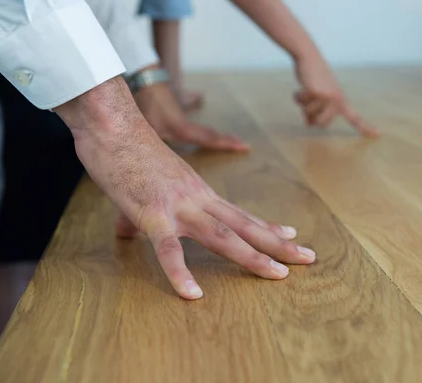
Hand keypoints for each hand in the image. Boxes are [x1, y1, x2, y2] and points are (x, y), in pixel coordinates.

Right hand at [57, 78, 315, 299]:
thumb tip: (125, 232)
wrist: (113, 126)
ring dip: (253, 257)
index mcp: (200, 192)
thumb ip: (139, 213)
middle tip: (308, 257)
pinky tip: (193, 294)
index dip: (267, 227)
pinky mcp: (152, 213)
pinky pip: (168, 249)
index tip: (291, 235)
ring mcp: (179, 206)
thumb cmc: (127, 151)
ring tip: (277, 275)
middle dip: (278, 244)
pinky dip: (180, 272)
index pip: (240, 214)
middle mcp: (199, 199)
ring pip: (223, 237)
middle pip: (245, 226)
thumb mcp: (144, 186)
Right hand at [293, 54, 378, 136]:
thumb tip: (309, 125)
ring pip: (310, 115)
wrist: (309, 57)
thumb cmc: (314, 78)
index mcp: (341, 101)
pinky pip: (302, 104)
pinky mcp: (316, 93)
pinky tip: (302, 87)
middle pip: (322, 124)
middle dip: (311, 116)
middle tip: (309, 102)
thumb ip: (317, 112)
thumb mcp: (319, 97)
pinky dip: (298, 96)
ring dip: (303, 105)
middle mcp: (337, 100)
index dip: (365, 127)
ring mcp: (328, 96)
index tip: (377, 135)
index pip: (355, 117)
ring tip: (307, 91)